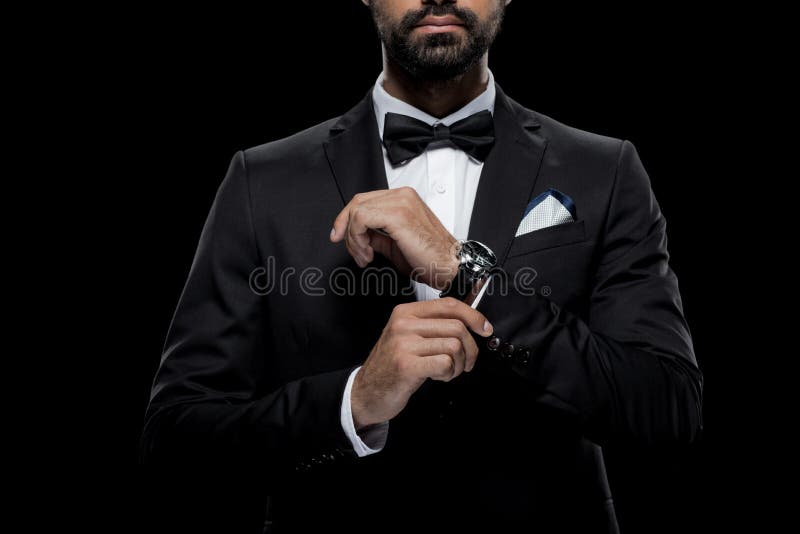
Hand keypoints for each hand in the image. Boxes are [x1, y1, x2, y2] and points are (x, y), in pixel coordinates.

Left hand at [330, 187, 459, 289]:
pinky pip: (362, 219)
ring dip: (353, 238)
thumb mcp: (394, 244)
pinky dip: (358, 238)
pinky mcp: (397, 214)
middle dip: (345, 229)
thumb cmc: (430, 258)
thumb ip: (376, 234)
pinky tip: (368, 253)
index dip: (346, 219)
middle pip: (357, 202)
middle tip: (354, 251)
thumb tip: (359, 236)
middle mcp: (402, 196)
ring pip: (357, 211)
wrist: (448, 267)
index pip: (364, 200)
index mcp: (403, 199)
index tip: (339, 236)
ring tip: (365, 256)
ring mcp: (400, 202)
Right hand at [351, 298, 492, 428]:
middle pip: (457, 327)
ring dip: (459, 364)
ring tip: (447, 371)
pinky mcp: (407, 366)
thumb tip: (471, 321)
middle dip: (470, 349)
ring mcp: (404, 344)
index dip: (473, 316)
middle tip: (465, 363)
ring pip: (454, 346)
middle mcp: (403, 324)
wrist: (366, 392)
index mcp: (406, 313)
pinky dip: (449, 374)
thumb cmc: (392, 366)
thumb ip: (433, 326)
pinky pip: (445, 364)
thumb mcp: (408, 337)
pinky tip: (438, 376)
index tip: (484, 328)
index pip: (449, 305)